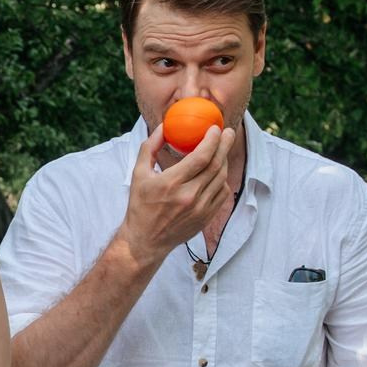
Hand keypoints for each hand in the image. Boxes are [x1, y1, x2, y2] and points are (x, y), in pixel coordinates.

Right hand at [114, 120, 236, 261]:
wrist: (146, 241)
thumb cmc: (140, 205)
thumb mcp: (138, 174)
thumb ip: (150, 147)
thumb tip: (163, 126)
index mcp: (171, 184)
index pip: (200, 157)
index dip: (211, 140)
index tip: (214, 128)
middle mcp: (188, 196)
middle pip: (216, 165)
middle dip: (225, 145)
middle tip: (228, 132)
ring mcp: (200, 209)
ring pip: (221, 178)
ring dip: (224, 160)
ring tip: (222, 150)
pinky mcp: (206, 217)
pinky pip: (222, 193)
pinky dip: (222, 179)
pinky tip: (218, 171)